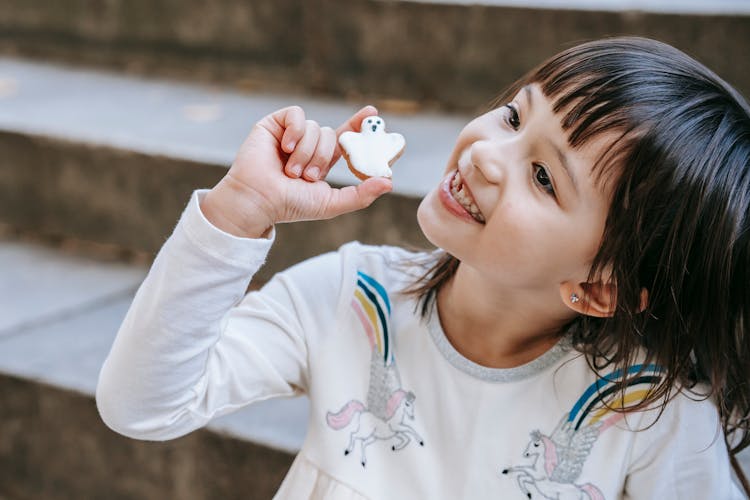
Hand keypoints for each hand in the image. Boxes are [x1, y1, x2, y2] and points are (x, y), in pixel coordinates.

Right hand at [201, 106, 392, 237]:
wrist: (259, 200)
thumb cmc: (290, 205)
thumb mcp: (330, 203)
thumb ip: (360, 195)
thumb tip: (388, 183)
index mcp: (321, 160)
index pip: (344, 137)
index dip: (358, 124)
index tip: (373, 115)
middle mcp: (307, 145)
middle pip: (330, 134)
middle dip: (321, 158)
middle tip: (306, 177)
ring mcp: (290, 133)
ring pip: (314, 128)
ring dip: (305, 153)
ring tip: (289, 171)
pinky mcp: (274, 124)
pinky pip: (297, 115)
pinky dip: (295, 132)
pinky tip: (285, 148)